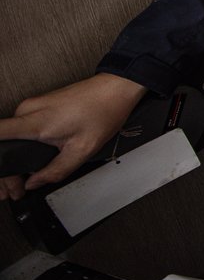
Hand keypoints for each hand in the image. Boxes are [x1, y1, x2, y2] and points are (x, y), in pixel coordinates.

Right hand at [0, 73, 145, 198]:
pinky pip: (21, 128)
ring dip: (12, 160)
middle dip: (5, 172)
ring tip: (20, 182)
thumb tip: (35, 182)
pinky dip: (21, 146)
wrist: (116, 88)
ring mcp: (32, 105)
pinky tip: (29, 161)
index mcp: (36, 121)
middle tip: (12, 191)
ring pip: (10, 137)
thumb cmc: (104, 111)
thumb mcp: (82, 149)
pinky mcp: (38, 105)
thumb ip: (55, 170)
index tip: (0, 176)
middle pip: (1, 143)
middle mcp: (28, 110)